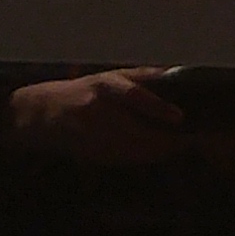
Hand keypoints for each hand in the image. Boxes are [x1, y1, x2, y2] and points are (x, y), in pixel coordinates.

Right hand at [7, 69, 185, 166]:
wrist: (43, 113)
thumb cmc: (84, 90)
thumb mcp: (110, 75)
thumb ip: (142, 77)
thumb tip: (177, 75)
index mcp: (104, 86)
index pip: (132, 95)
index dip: (156, 107)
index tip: (178, 117)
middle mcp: (96, 110)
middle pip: (137, 131)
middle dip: (166, 139)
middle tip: (191, 139)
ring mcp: (91, 135)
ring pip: (132, 149)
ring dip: (158, 151)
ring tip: (180, 147)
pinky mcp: (89, 154)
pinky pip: (122, 159)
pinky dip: (142, 158)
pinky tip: (157, 154)